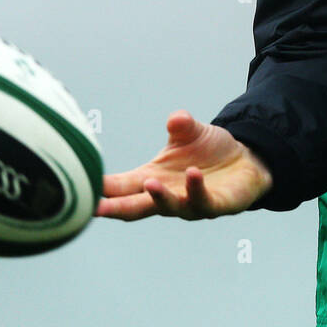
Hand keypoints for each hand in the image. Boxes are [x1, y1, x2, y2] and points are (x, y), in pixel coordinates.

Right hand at [96, 110, 272, 219]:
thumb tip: (177, 118)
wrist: (246, 160)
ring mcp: (188, 204)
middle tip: (96, 208)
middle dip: (116, 208)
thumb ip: (181, 126)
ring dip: (159, 196)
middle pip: (135, 206)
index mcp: (151, 178)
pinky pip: (202, 201)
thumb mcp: (191, 133)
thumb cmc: (209, 151)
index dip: (101, 188)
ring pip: (169, 206)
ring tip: (150, 183)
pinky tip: (193, 174)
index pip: (121, 186)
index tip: (80, 186)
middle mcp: (166, 195)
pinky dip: (195, 189)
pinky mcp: (214, 205)